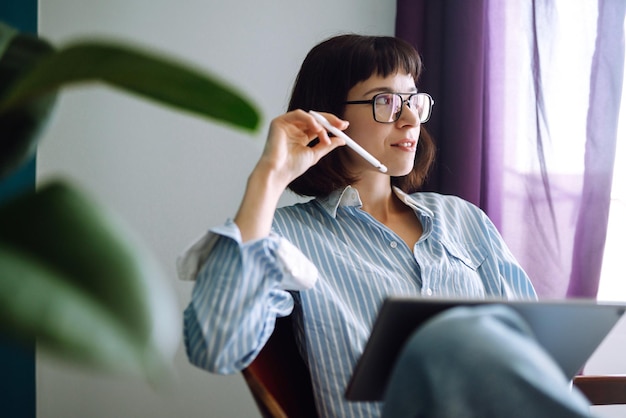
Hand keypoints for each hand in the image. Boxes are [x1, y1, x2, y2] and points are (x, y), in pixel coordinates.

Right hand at [235, 110, 347, 241]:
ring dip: (321, 125)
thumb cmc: (292, 167)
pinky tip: (317, 129)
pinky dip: (310, 120)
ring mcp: (287, 125)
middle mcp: (294, 129)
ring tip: (325, 137)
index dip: (331, 125)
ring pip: (308, 116)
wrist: (279, 173)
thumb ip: (327, 146)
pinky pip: (298, 114)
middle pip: (315, 118)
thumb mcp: (315, 155)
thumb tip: (341, 140)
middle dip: (330, 120)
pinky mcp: (279, 122)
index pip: (318, 126)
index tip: (344, 127)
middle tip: (342, 125)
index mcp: (301, 136)